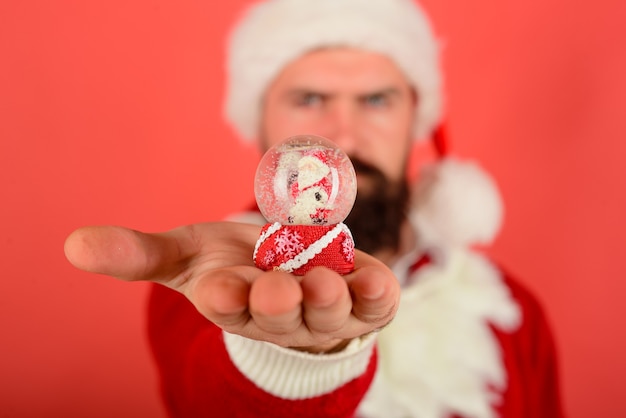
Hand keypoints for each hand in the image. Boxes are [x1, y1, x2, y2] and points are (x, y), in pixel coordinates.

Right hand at [64, 222, 399, 352]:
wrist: (291, 276)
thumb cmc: (235, 264)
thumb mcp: (187, 253)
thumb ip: (139, 253)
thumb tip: (73, 245)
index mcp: (235, 302)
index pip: (227, 305)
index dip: (224, 296)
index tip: (218, 285)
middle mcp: (280, 313)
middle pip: (278, 315)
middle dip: (276, 303)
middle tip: (274, 288)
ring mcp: (325, 312)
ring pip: (327, 315)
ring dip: (326, 301)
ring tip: (324, 283)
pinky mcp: (363, 302)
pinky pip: (374, 304)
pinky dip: (376, 293)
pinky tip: (377, 279)